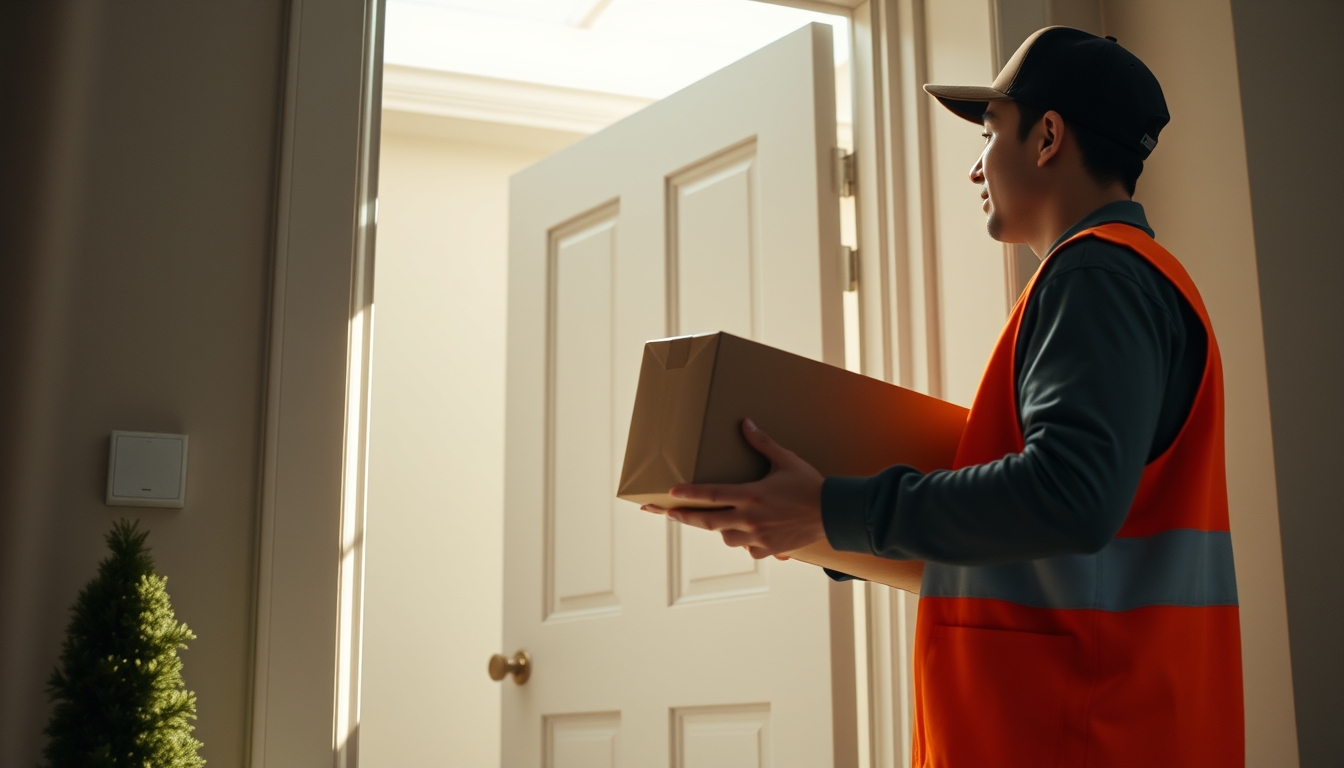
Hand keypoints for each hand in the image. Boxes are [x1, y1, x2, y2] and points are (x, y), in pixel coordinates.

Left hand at [641, 419, 824, 558]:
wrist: (834, 513)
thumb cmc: (810, 484)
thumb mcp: (785, 460)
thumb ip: (762, 443)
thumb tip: (745, 423)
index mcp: (751, 495)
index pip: (711, 495)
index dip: (688, 494)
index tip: (671, 494)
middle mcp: (750, 518)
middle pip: (708, 521)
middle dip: (684, 517)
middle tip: (667, 513)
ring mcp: (758, 536)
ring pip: (726, 537)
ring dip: (718, 529)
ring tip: (713, 520)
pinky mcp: (769, 549)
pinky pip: (748, 548)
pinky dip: (745, 542)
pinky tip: (747, 534)